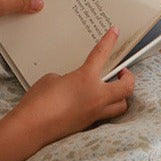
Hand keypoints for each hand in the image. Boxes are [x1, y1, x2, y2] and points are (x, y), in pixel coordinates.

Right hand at [16, 27, 134, 145]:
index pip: (102, 54)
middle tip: (122, 73)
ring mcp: (94, 113)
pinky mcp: (88, 126)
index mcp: (86, 79)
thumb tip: (73, 85)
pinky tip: (96, 105)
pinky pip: (106, 116)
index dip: (109, 41)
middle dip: (128, 77)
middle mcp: (96, 97)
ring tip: (113, 90)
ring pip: (122, 106)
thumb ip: (68, 78)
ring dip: (121, 96)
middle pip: (127, 86)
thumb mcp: (52, 79)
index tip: (114, 32)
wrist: (31, 128)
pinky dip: (105, 109)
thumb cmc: (38, 103)